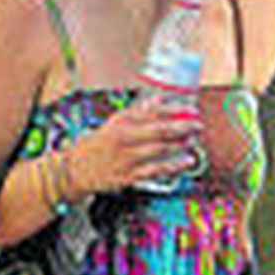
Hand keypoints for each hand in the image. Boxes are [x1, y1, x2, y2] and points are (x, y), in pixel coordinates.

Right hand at [65, 95, 202, 193]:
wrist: (76, 168)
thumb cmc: (101, 142)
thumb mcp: (116, 121)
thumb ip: (140, 111)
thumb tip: (162, 98)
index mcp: (122, 121)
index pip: (155, 111)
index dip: (177, 110)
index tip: (192, 110)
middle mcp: (125, 138)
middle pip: (161, 130)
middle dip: (185, 127)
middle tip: (198, 125)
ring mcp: (126, 158)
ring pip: (160, 150)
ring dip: (181, 145)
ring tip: (193, 141)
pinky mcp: (128, 176)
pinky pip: (156, 170)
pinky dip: (174, 166)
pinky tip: (187, 162)